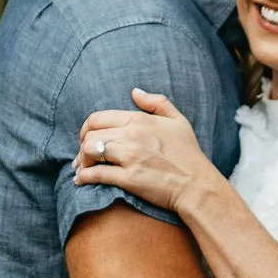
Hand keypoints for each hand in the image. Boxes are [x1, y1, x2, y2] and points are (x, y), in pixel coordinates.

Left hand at [75, 86, 212, 212]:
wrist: (197, 185)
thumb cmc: (189, 154)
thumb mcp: (178, 121)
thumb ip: (156, 102)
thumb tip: (134, 91)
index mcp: (140, 120)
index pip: (98, 118)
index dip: (86, 129)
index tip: (85, 139)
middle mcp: (132, 135)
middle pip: (90, 135)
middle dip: (82, 147)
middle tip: (82, 158)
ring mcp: (130, 157)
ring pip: (90, 152)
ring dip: (81, 162)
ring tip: (81, 169)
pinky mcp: (129, 179)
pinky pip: (96, 174)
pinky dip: (84, 178)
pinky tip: (80, 181)